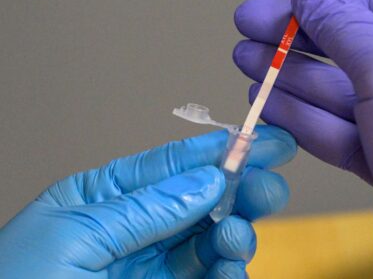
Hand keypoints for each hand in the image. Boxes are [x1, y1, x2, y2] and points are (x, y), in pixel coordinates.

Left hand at [0, 125, 295, 277]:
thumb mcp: (73, 238)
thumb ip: (144, 210)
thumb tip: (207, 180)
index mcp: (101, 198)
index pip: (169, 165)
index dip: (218, 149)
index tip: (260, 139)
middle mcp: (132, 229)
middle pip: (199, 200)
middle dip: (239, 189)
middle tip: (269, 187)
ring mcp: (151, 268)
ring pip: (210, 240)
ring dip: (234, 234)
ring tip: (234, 237)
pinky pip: (209, 277)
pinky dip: (228, 271)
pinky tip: (230, 268)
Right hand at [232, 0, 372, 276]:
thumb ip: (341, 23)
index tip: (303, 2)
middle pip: (360, 39)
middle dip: (301, 36)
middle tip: (253, 25)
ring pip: (345, 86)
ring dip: (293, 74)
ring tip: (248, 60)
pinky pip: (344, 124)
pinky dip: (305, 114)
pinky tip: (267, 101)